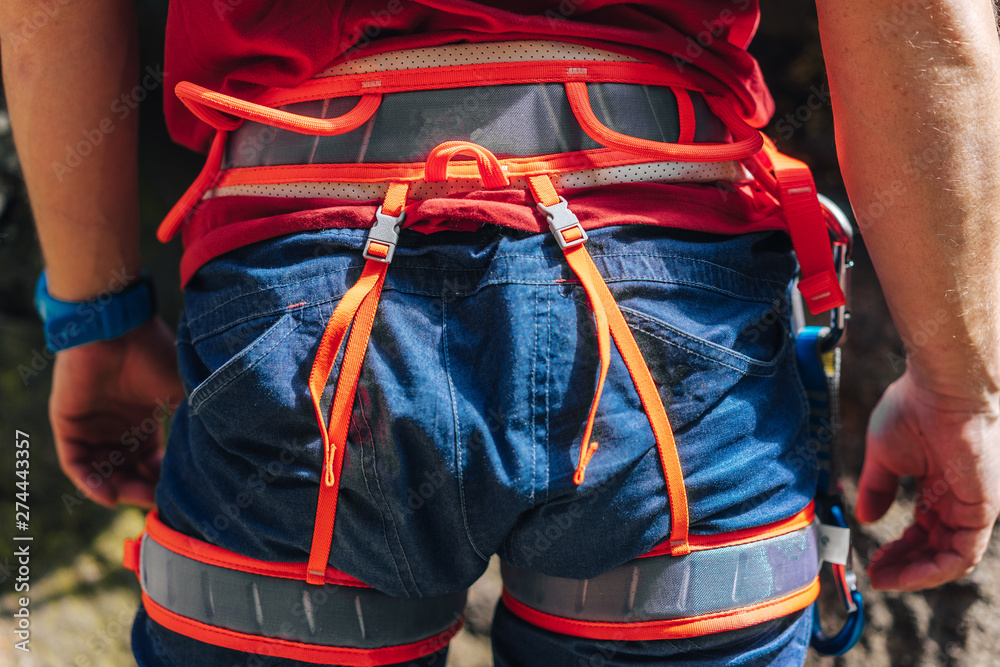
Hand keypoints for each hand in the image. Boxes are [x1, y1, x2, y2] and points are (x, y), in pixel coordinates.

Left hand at [49, 317, 184, 507]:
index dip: (162, 478)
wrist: (118, 329)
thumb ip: (196, 421)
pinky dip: (90, 482)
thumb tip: (223, 449)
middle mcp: (116, 426)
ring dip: (118, 489)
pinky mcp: (68, 424)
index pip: (150, 460)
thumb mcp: (184, 392)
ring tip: (135, 498)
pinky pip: (76, 463)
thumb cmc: (154, 355)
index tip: (178, 491)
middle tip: (157, 500)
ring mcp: (91, 425)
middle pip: (127, 470)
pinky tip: (109, 494)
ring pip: (102, 471)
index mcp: (142, 419)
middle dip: (142, 489)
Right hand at [857, 370, 999, 590]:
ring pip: (950, 558)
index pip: (923, 530)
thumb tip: (866, 518)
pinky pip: (963, 554)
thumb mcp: (884, 456)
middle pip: (935, 549)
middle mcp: (959, 500)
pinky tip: (906, 573)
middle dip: (904, 566)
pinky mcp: (982, 509)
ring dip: (916, 573)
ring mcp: (973, 506)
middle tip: (876, 575)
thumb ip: (878, 489)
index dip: (898, 548)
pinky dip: (934, 570)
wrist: (942, 389)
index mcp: (939, 486)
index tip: (872, 560)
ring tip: (885, 578)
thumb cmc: (913, 409)